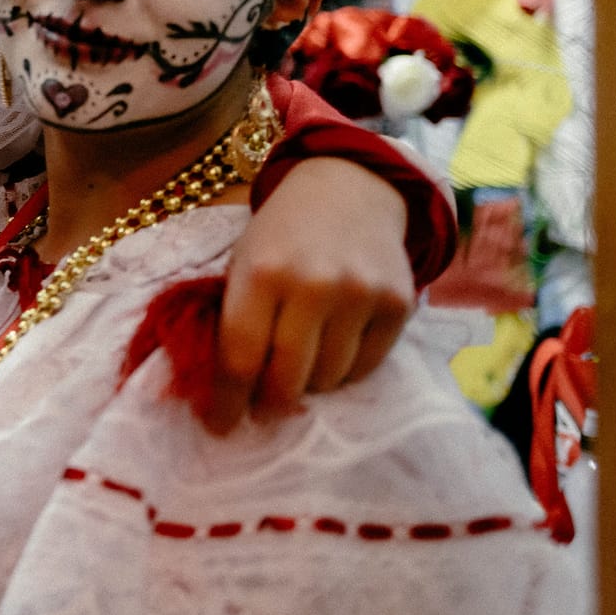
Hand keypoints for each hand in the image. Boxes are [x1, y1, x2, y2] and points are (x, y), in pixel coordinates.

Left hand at [206, 158, 413, 433]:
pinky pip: (366, 368)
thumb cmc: (282, 233)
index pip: (239, 356)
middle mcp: (312, 284)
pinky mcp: (397, 305)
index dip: (226, 401)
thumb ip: (236, 318)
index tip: (218, 426)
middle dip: (269, 404)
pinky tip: (333, 349)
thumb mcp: (244, 261)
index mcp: (260, 272)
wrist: (348, 188)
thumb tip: (226, 392)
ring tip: (299, 365)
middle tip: (262, 408)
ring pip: (328, 380)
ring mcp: (359, 295)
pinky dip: (344, 371)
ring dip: (308, 385)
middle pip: (286, 380)